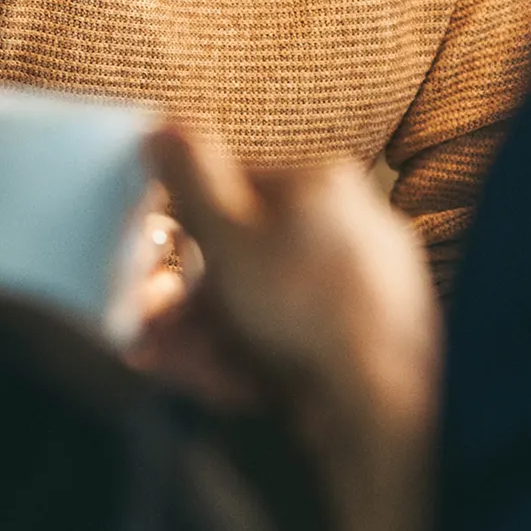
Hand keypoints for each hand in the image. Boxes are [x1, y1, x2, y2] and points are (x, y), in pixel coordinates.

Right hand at [147, 125, 438, 530]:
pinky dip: (255, 359)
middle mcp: (353, 223)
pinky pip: (296, 338)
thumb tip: (163, 127)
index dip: (179, 228)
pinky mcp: (368, 338)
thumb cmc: (305, 308)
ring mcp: (367, 284)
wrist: (382, 403)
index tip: (148, 266)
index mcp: (322, 182)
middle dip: (190, 300)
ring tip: (178, 366)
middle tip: (153, 333)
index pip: (232, 185)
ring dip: (211, 336)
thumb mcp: (228, 233)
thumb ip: (191, 178)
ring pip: (265, 303)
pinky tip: (227, 384)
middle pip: (245, 254)